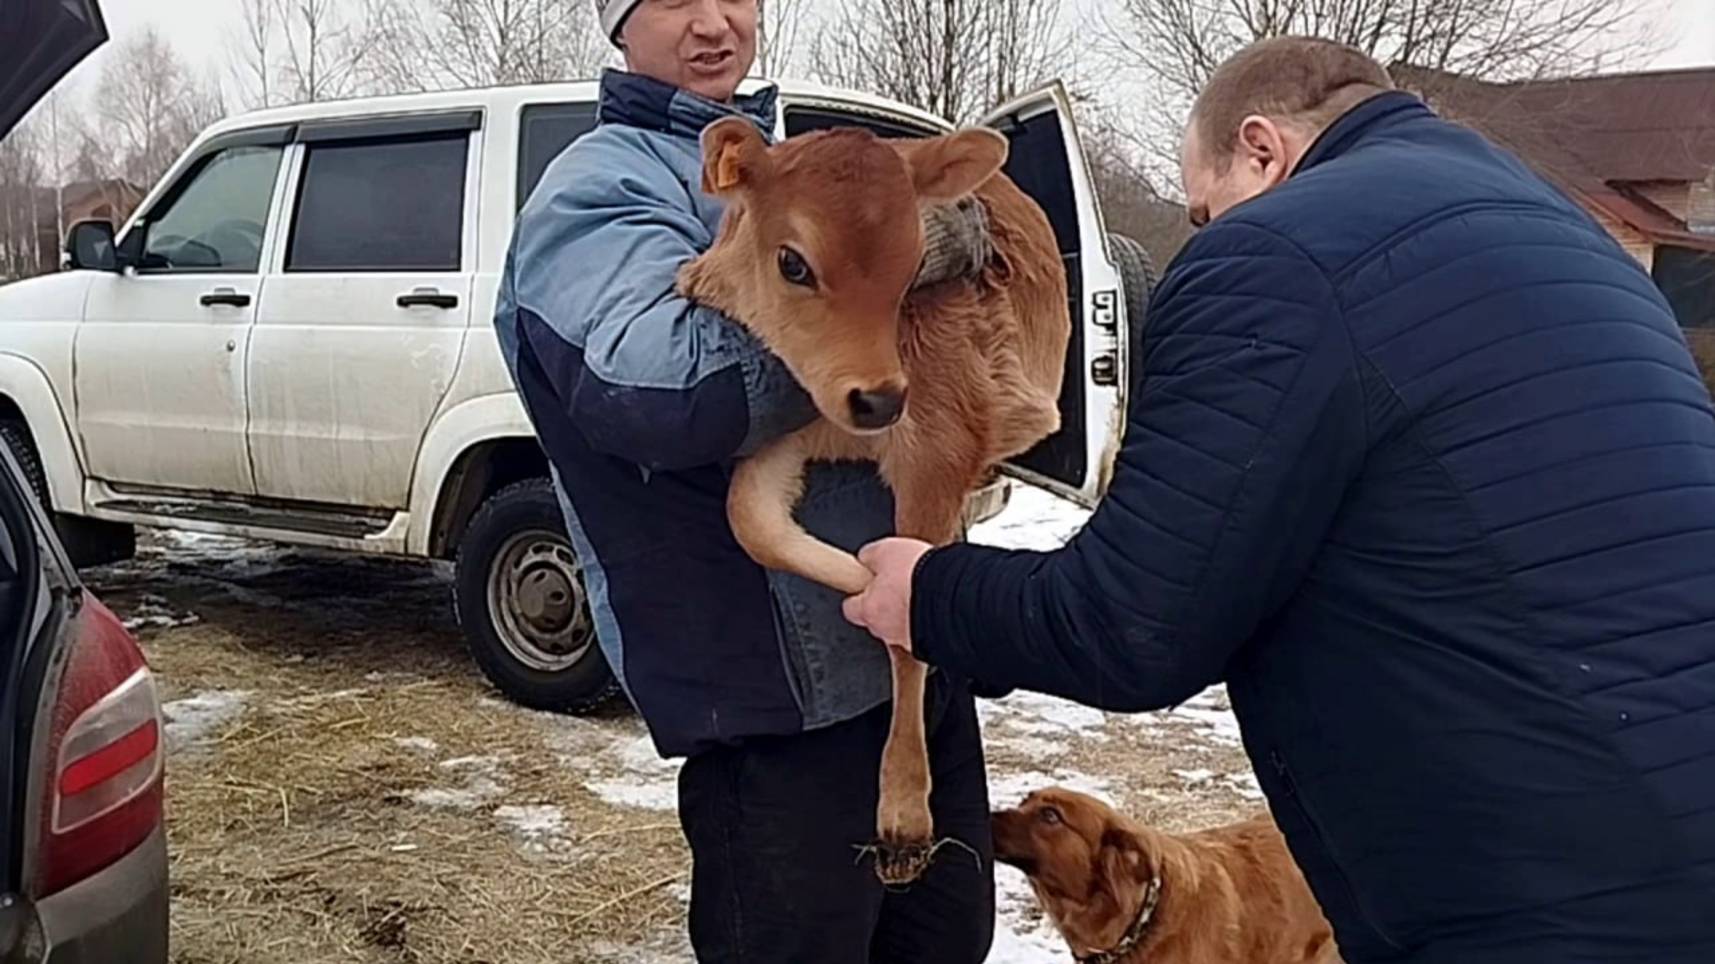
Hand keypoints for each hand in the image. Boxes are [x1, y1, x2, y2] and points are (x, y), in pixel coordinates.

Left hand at [842, 538, 932, 655]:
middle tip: (900, 584)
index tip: (864, 585)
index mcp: (870, 609)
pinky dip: (932, 619)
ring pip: (904, 626)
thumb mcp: (888, 550)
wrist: (958, 597)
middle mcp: (887, 631)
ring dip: (912, 611)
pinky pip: (928, 631)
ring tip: (925, 590)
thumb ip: (870, 556)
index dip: (858, 594)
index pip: (850, 608)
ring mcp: (911, 640)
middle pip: (879, 619)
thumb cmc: (921, 576)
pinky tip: (941, 603)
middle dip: (887, 603)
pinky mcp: (934, 644)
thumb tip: (864, 558)